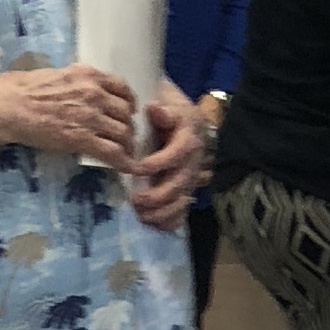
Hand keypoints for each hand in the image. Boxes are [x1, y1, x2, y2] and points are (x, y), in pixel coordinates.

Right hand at [0, 64, 136, 164]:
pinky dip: (124, 162)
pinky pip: (112, 152)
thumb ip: (78, 81)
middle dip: (128, 126)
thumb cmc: (26, 89)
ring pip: (124, 133)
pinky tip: (127, 168)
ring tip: (126, 153)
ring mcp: (91, 117)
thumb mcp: (59, 75)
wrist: (11, 105)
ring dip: (128, 145)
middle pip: (126, 113)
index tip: (128, 111)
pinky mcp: (82, 138)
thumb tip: (86, 87)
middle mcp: (95, 94)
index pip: (123, 88)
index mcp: (89, 76)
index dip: (129, 102)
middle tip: (125, 136)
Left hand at [126, 82, 204, 231]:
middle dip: (159, 195)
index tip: (137, 168)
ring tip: (141, 215)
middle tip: (136, 200)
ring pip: (182, 201)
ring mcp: (190, 180)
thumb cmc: (172, 113)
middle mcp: (193, 163)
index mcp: (189, 140)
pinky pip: (181, 212)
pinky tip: (152, 224)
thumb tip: (154, 109)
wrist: (187, 122)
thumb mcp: (169, 105)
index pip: (177, 154)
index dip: (159, 163)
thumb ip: (162, 110)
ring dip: (162, 212)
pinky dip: (168, 221)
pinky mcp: (184, 191)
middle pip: (181, 183)